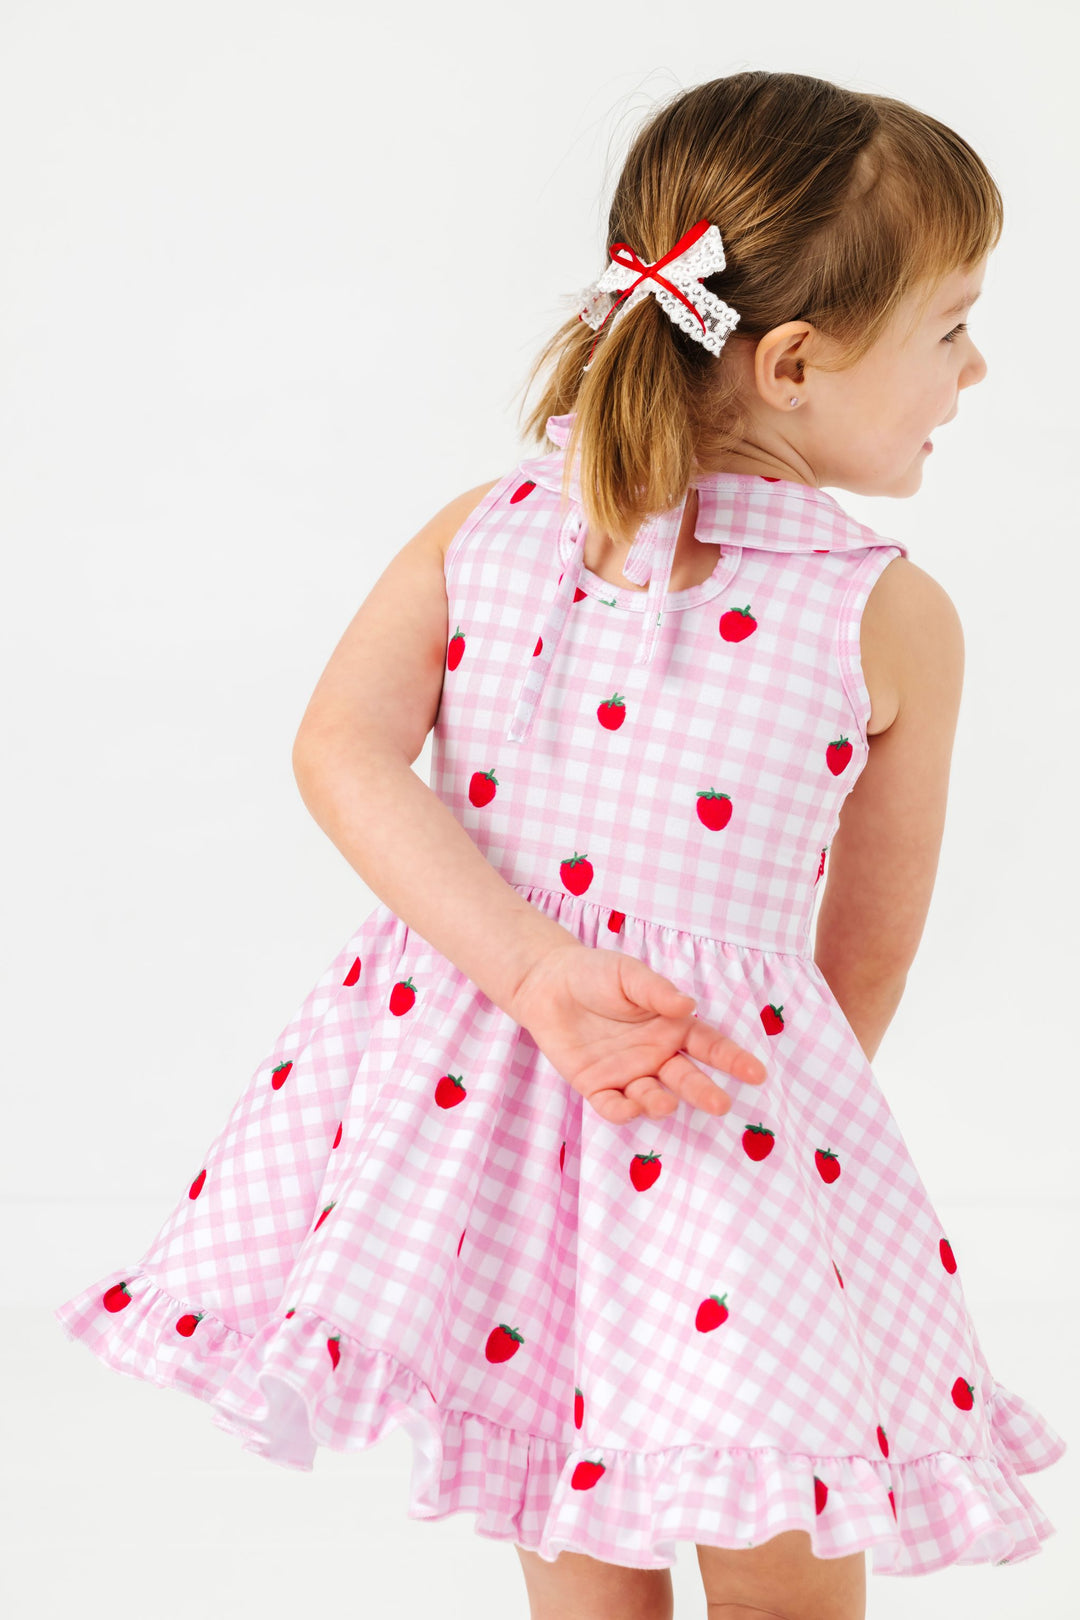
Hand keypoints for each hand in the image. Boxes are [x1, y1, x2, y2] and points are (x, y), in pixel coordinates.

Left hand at [510, 942, 766, 1124]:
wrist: (548, 983)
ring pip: (650, 1096)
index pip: (708, 1045)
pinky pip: (612, 1105)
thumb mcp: (628, 974)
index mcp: (671, 1027)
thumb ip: (656, 991)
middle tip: (722, 1105)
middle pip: (685, 1077)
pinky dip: (621, 1110)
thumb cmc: (596, 974)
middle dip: (703, 1091)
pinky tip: (629, 1108)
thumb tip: (688, 1005)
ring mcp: (627, 1073)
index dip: (733, 1060)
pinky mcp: (596, 1086)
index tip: (757, 1074)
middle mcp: (654, 1055)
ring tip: (667, 1105)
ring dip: (660, 1103)